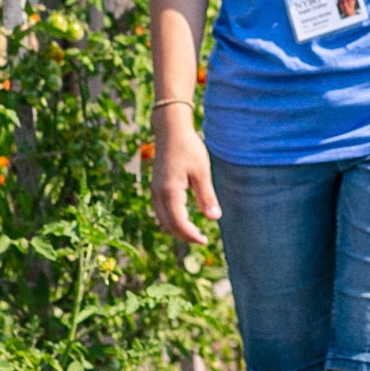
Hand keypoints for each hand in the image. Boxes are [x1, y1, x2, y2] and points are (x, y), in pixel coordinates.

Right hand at [152, 108, 219, 243]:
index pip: (179, 223)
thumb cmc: (188, 148)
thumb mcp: (202, 172)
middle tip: (202, 238)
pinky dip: (171, 220)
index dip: (191, 235)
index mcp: (170, 191)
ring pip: (162, 220)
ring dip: (177, 229)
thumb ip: (207, 196)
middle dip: (184, 236)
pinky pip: (161, 211)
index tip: (205, 240)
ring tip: (194, 232)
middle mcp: (158, 194)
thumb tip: (214, 218)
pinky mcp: (155, 187)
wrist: (170, 130)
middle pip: (168, 226)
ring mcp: (154, 191)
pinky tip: (185, 219)